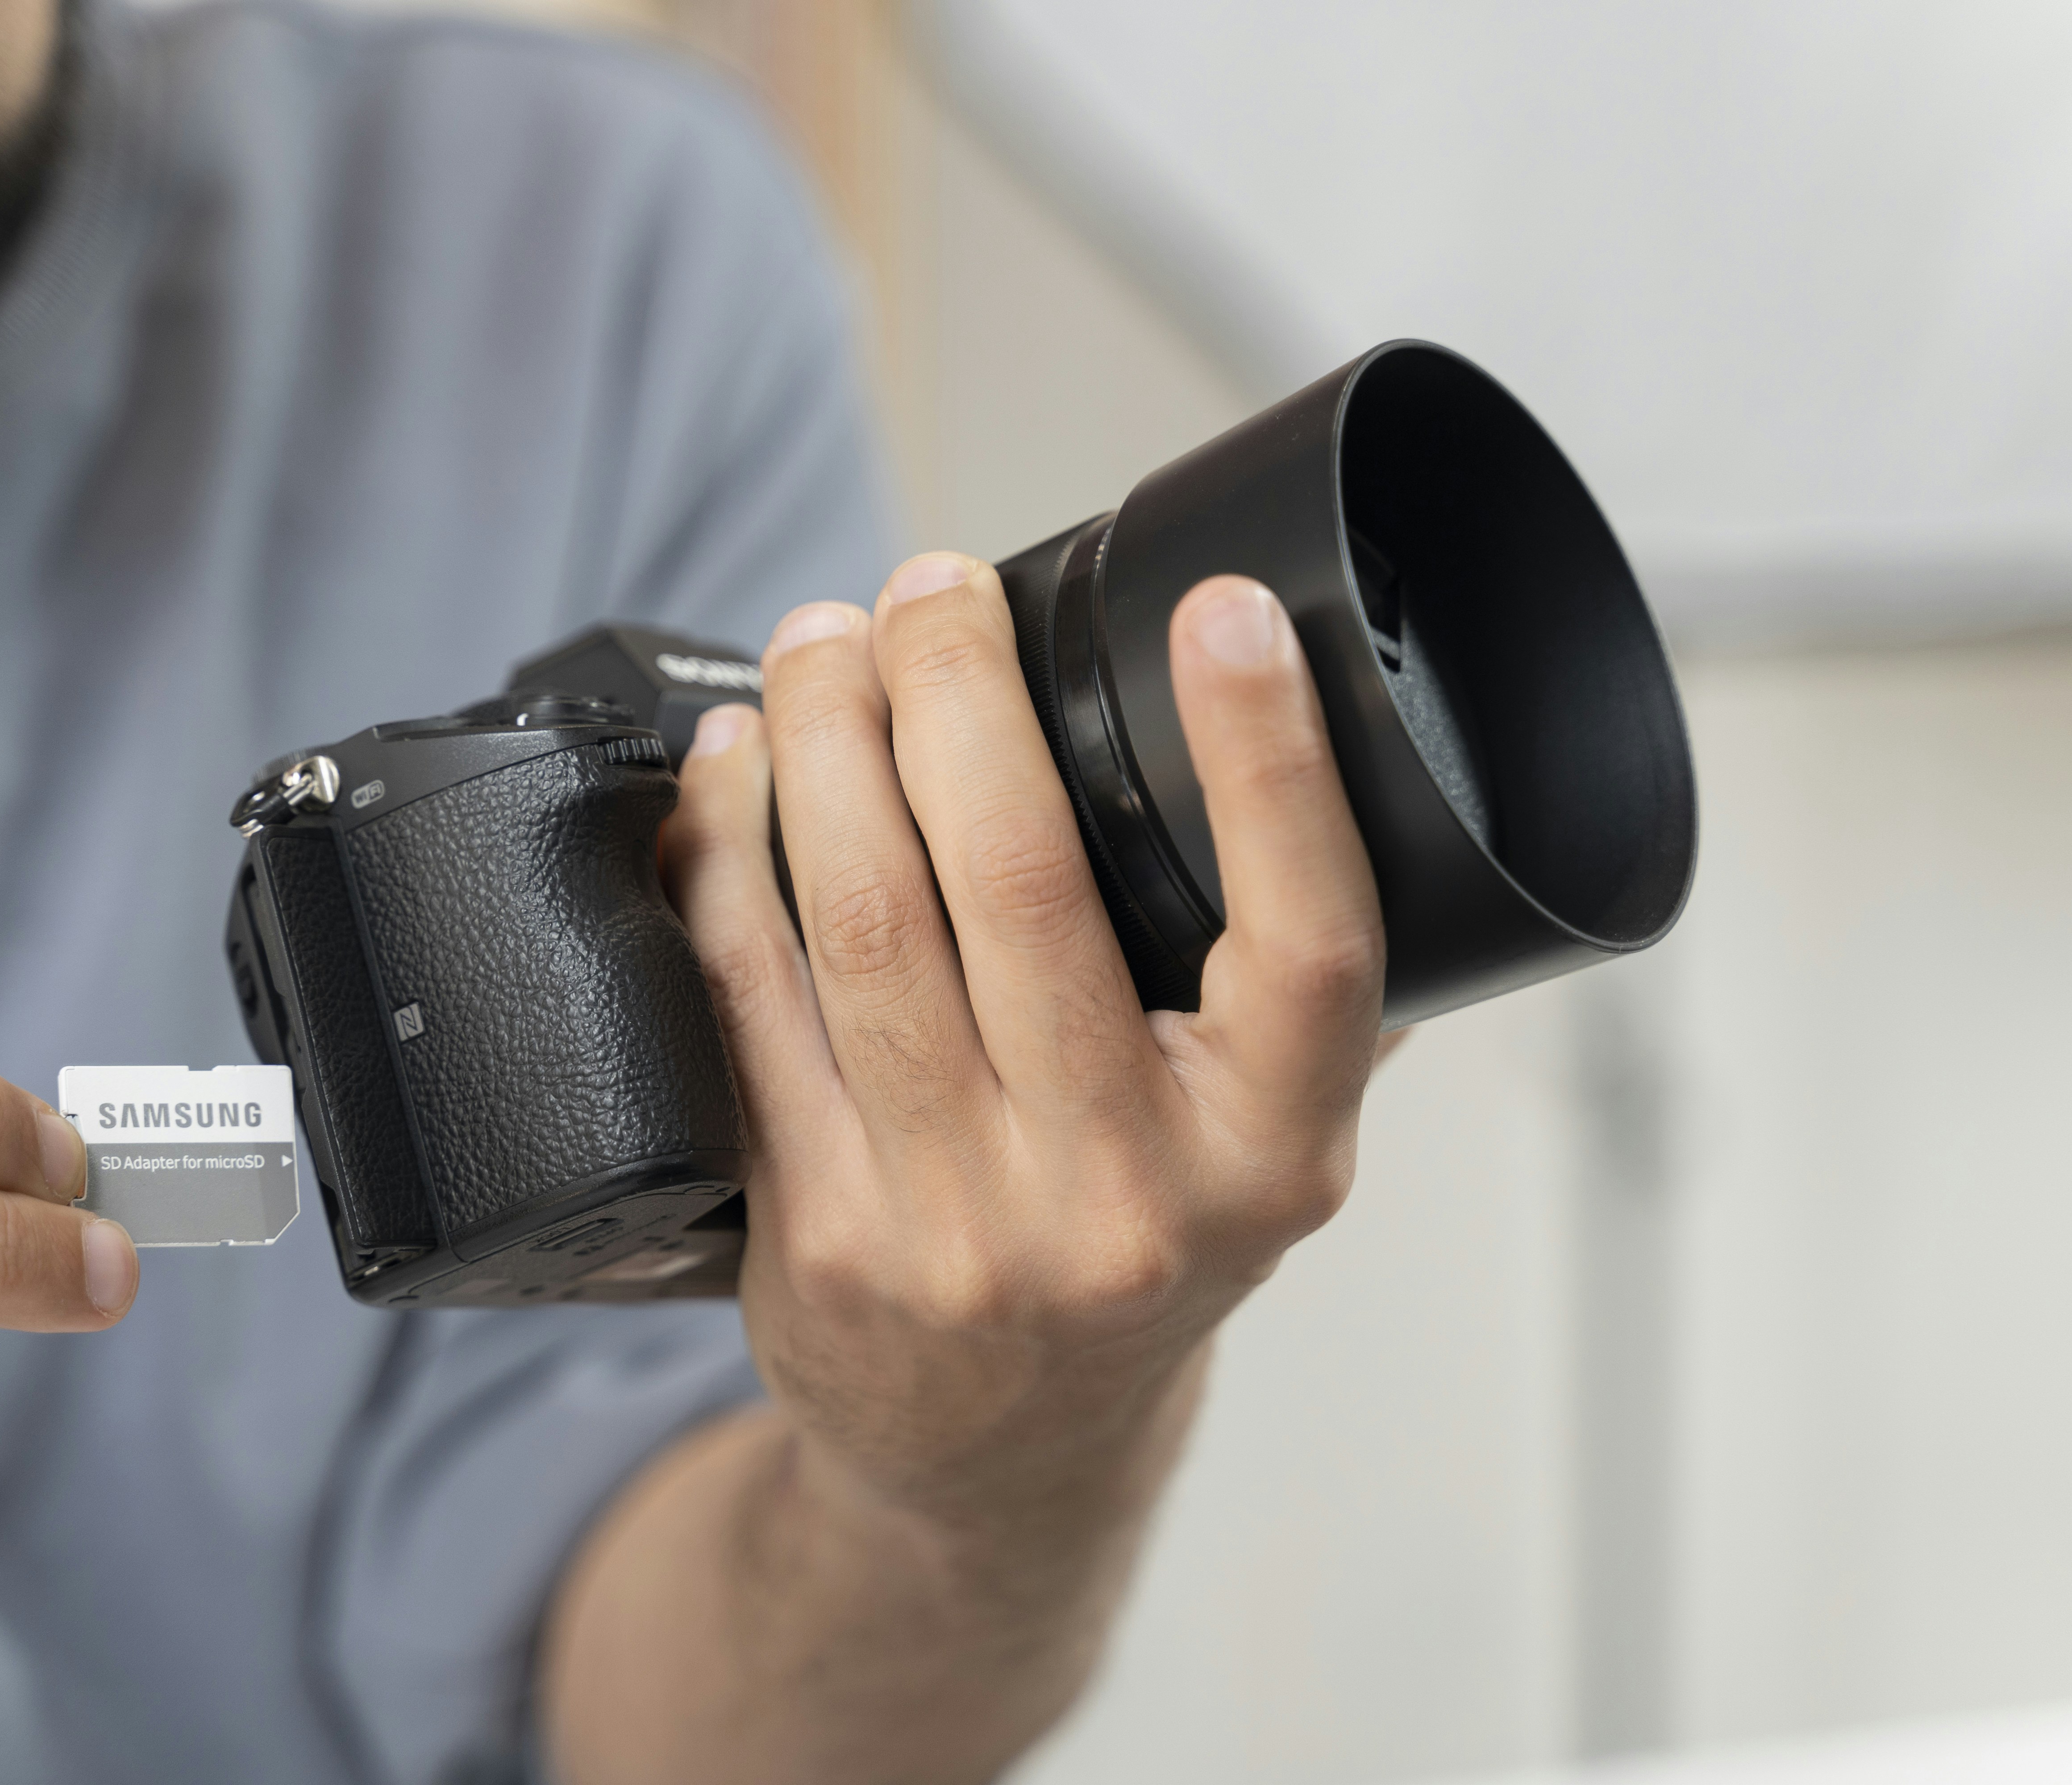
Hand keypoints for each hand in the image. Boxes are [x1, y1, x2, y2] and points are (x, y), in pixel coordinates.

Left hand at [661, 551, 1384, 1533]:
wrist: (999, 1452)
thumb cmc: (1135, 1254)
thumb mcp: (1259, 1148)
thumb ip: (1298, 991)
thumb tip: (1345, 759)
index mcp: (1271, 1154)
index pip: (1308, 942)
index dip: (1273, 762)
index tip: (1227, 609)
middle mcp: (1125, 1197)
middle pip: (1028, 888)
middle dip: (958, 692)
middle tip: (927, 583)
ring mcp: (960, 1225)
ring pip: (866, 922)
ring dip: (825, 746)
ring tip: (818, 643)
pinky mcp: (816, 1234)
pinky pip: (747, 999)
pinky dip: (726, 858)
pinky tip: (728, 771)